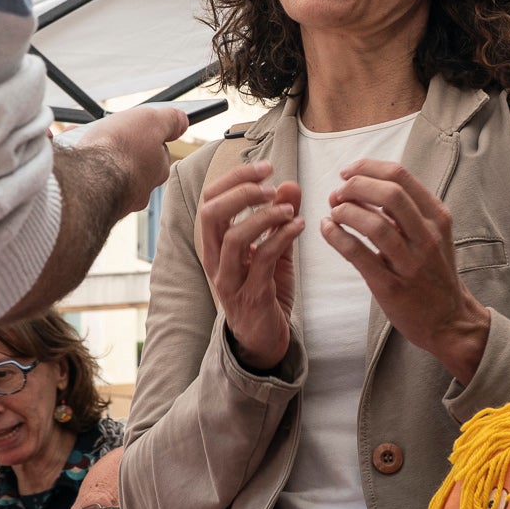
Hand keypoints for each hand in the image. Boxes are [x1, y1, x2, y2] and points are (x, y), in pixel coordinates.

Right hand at [65, 105, 188, 213]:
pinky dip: (75, 164)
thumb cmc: (120, 150)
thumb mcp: (151, 121)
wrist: (85, 181)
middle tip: (104, 133)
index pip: (158, 152)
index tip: (133, 127)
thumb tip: (183, 121)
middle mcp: (137, 191)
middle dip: (116, 146)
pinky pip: (81, 179)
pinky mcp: (87, 203)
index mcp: (155, 172)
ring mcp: (111, 199)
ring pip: (103, 171)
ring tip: (82, 139)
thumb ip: (170, 120)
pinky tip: (68, 151)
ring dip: (93, 154)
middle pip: (129, 162)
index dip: (146, 135)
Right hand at [196, 160, 303, 370]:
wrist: (264, 341)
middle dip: (241, 191)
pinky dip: (280, 238)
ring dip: (262, 216)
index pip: (210, 200)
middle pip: (211, 213)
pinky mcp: (250, 296)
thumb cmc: (264, 292)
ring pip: (232, 238)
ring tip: (288, 207)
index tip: (265, 167)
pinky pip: (261, 261)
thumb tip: (290, 183)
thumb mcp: (274, 250)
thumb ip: (279, 219)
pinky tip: (299, 226)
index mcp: (215, 244)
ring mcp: (229, 280)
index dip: (234, 178)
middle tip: (271, 183)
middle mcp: (215, 260)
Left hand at [321, 159, 490, 383]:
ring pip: (374, 224)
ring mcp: (410, 263)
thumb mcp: (430, 234)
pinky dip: (337, 237)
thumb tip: (359, 187)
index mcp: (436, 217)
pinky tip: (327, 229)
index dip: (367, 168)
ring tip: (333, 211)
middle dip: (355, 186)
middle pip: (389, 194)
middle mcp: (427, 236)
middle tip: (337, 193)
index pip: (400, 176)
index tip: (348, 172)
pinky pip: (359, 255)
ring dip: (345, 211)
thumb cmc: (433, 273)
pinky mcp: (391, 286)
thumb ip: (402, 211)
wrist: (449, 320)